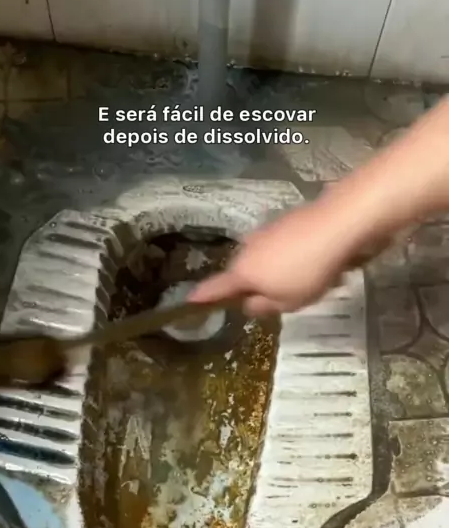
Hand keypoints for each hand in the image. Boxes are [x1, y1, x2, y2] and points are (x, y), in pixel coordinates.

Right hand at [189, 189, 387, 315]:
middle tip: (284, 298)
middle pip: (245, 273)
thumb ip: (264, 306)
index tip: (188, 299)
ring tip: (313, 280)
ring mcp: (267, 231)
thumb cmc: (309, 270)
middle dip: (258, 285)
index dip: (203, 297)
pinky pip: (286, 248)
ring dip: (281, 271)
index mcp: (242, 271)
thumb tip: (250, 304)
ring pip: (267, 260)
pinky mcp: (287, 221)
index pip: (216, 288)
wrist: (339, 224)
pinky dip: (297, 257)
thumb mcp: (288, 302)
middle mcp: (248, 248)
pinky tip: (322, 262)